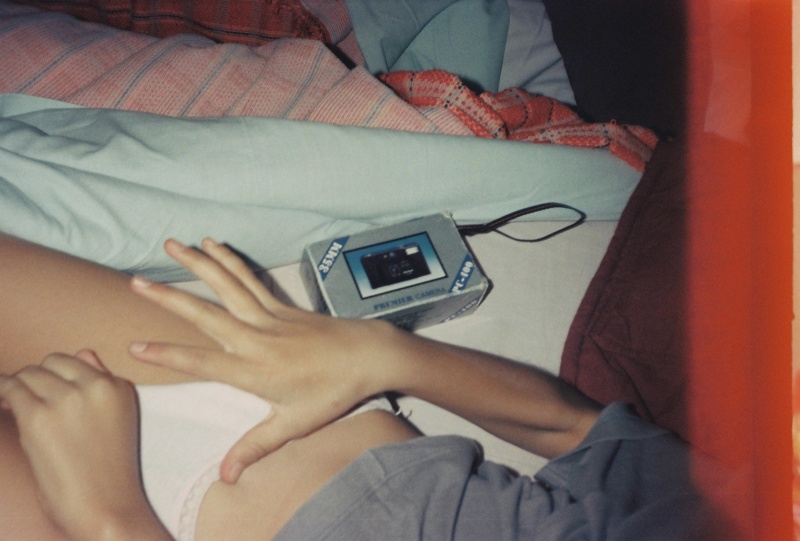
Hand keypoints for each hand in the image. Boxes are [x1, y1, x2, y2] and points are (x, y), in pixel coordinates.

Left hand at [0, 350, 170, 540]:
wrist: (105, 506)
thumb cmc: (107, 471)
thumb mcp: (116, 420)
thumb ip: (101, 383)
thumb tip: (83, 352)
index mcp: (119, 386)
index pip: (77, 362)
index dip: (54, 377)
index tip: (42, 392)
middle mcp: (97, 385)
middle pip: (51, 363)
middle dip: (36, 380)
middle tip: (24, 401)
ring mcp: (68, 398)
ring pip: (29, 374)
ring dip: (18, 389)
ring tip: (13, 407)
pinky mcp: (40, 415)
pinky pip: (11, 390)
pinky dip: (3, 395)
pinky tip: (2, 404)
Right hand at [128, 238, 405, 482]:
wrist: (369, 355)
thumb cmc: (333, 391)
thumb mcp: (294, 424)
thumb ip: (256, 445)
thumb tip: (227, 474)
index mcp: (254, 370)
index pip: (201, 362)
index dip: (167, 355)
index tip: (134, 347)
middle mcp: (256, 338)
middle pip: (205, 314)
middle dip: (168, 297)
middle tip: (136, 281)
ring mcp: (268, 317)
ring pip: (226, 285)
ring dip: (197, 264)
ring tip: (171, 244)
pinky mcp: (281, 305)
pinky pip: (249, 278)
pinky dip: (229, 260)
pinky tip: (213, 245)